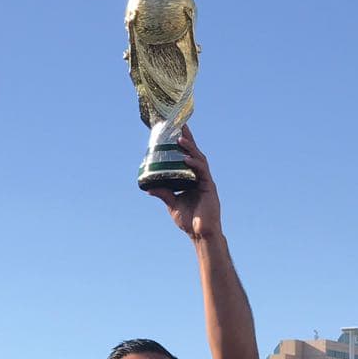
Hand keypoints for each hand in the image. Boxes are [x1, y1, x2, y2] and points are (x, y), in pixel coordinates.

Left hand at [146, 124, 221, 240]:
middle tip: (180, 125)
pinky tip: (186, 158)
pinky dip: (194, 164)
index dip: (182, 144)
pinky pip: (202, 171)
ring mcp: (205, 181)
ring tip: (179, 139)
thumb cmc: (189, 220)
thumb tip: (148, 188)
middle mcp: (199, 176)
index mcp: (192, 178)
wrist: (200, 233)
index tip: (174, 131)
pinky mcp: (209, 187)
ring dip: (189, 148)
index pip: (186, 157)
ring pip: (199, 159)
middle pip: (194, 153)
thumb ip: (163, 194)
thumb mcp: (172, 204)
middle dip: (187, 139)